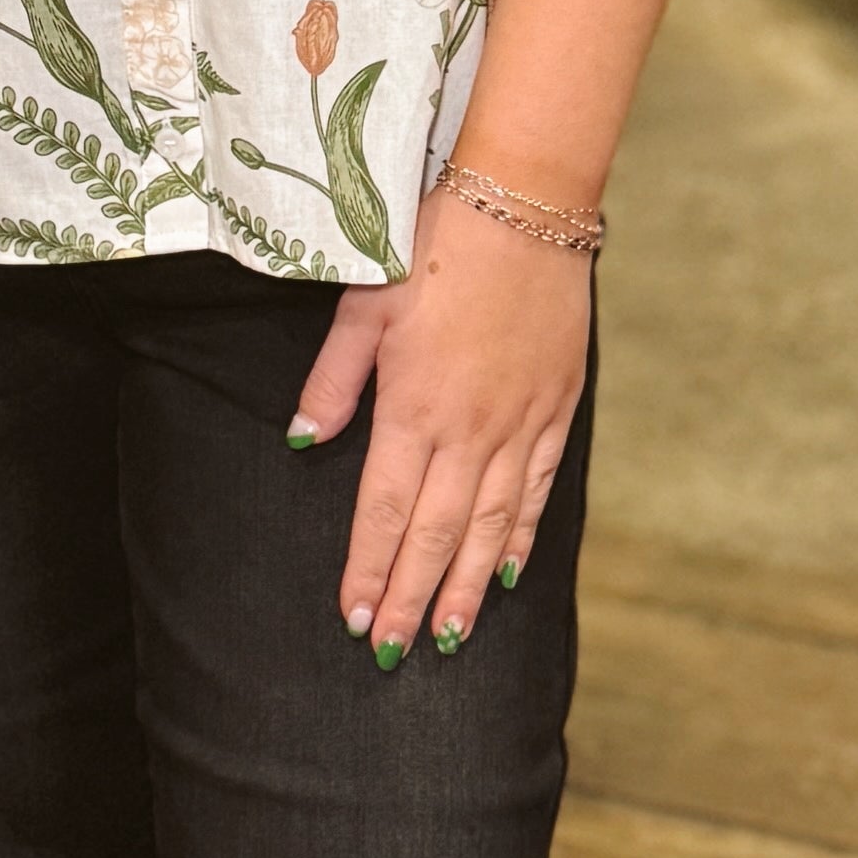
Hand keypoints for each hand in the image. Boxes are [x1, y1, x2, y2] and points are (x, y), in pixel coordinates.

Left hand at [287, 189, 588, 657]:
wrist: (526, 203)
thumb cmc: (436, 243)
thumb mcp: (366, 301)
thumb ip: (334, 380)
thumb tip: (301, 440)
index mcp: (414, 406)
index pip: (383, 509)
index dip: (367, 568)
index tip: (353, 618)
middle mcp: (469, 428)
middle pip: (435, 534)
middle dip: (408, 598)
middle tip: (393, 654)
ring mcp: (519, 423)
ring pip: (490, 526)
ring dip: (464, 587)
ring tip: (446, 638)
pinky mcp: (556, 409)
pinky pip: (537, 490)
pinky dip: (520, 538)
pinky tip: (505, 575)